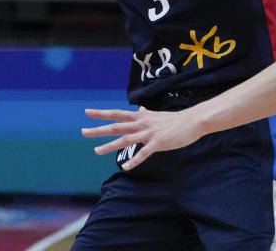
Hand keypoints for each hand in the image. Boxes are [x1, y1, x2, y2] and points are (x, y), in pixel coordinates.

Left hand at [81, 106, 203, 170]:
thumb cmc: (175, 120)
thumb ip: (146, 114)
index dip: (102, 113)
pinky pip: (143, 154)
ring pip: (125, 139)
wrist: (192, 122)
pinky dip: (134, 160)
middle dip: (99, 129)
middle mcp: (142, 124)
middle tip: (83, 131)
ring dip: (110, 146)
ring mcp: (149, 134)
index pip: (118, 114)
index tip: (87, 112)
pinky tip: (125, 167)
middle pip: (117, 126)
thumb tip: (141, 109)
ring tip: (96, 151)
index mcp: (141, 117)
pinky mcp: (158, 144)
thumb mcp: (157, 115)